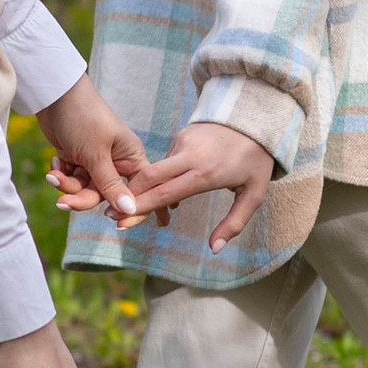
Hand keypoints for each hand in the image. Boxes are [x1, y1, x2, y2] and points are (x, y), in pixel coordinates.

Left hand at [34, 75, 152, 220]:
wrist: (54, 95)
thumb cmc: (83, 118)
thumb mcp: (96, 155)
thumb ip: (111, 185)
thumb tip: (130, 211)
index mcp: (131, 157)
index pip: (140, 191)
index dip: (133, 210)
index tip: (120, 226)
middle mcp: (116, 161)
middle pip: (104, 195)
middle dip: (82, 198)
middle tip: (63, 202)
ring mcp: (96, 160)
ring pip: (84, 189)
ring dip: (67, 185)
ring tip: (53, 175)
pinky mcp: (78, 157)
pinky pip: (72, 179)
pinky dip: (62, 174)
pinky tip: (55, 162)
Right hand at [110, 118, 278, 247]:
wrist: (256, 118)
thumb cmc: (256, 161)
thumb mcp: (254, 194)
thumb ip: (234, 223)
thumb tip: (214, 249)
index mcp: (206, 173)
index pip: (165, 193)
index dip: (141, 209)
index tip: (122, 222)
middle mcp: (190, 156)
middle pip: (149, 178)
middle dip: (128, 199)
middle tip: (110, 216)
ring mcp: (183, 143)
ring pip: (154, 170)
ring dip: (142, 190)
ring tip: (131, 208)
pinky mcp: (181, 136)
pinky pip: (165, 161)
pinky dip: (158, 177)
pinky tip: (158, 189)